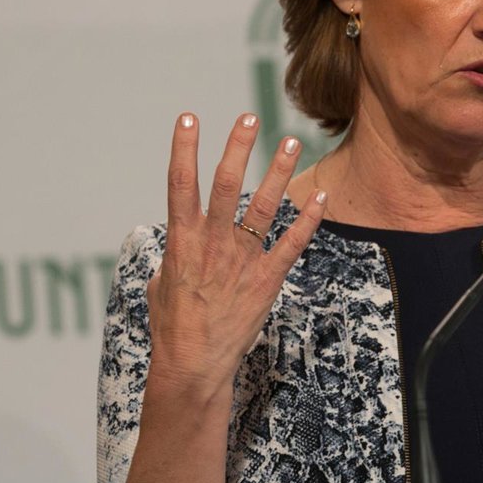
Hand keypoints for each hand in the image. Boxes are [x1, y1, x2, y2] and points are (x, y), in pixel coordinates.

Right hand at [145, 111, 325, 401]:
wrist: (193, 365)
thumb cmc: (173, 326)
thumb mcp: (162, 283)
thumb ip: (173, 254)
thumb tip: (176, 243)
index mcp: (181, 240)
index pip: (179, 184)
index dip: (184, 149)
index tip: (189, 118)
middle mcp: (212, 243)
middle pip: (226, 185)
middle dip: (238, 148)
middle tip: (249, 117)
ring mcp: (241, 260)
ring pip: (262, 207)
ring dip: (278, 172)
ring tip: (292, 142)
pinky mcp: (266, 279)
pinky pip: (291, 244)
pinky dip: (308, 221)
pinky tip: (320, 198)